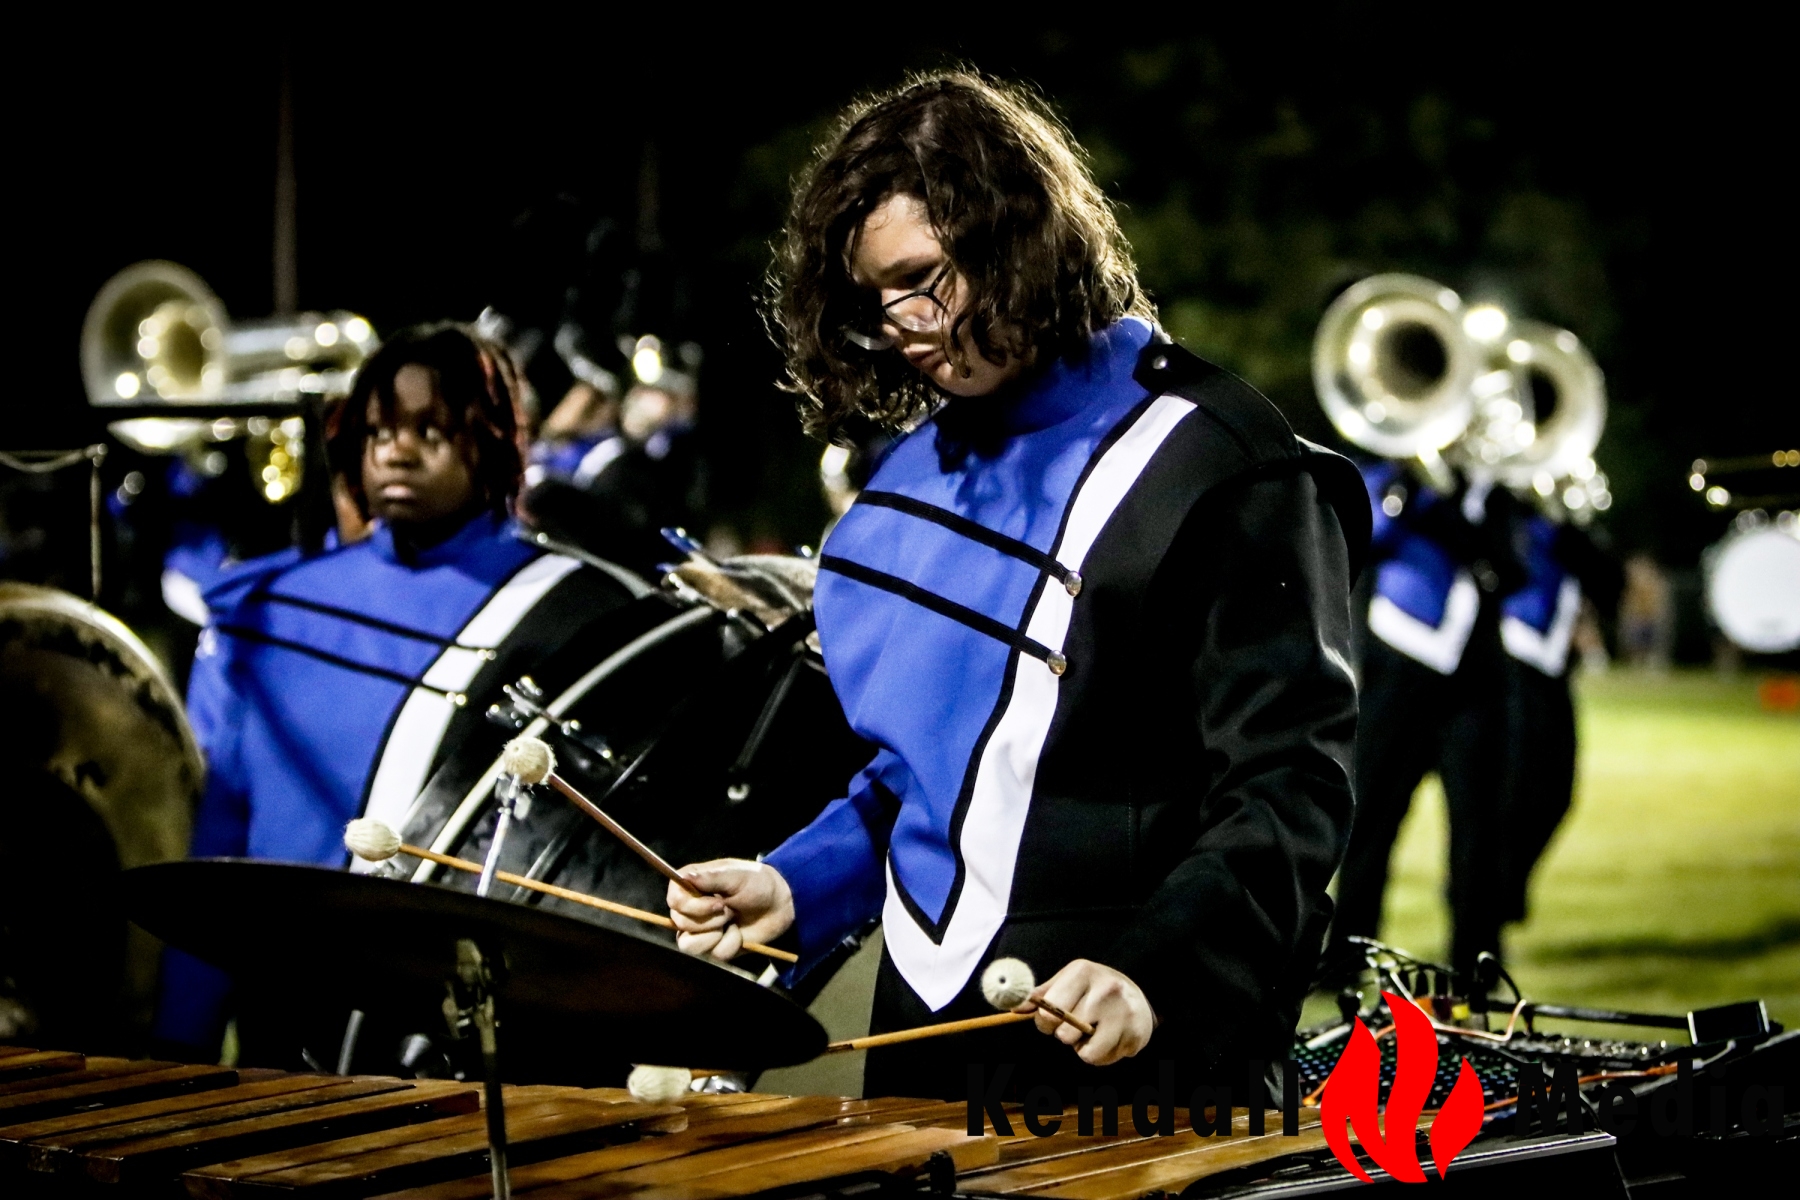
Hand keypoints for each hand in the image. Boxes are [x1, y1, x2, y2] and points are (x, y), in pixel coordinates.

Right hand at [666, 859, 794, 962]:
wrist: (779, 906)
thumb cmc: (757, 884)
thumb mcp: (736, 876)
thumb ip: (711, 877)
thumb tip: (685, 876)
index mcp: (691, 884)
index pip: (674, 900)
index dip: (693, 906)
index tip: (719, 903)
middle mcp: (690, 907)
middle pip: (680, 923)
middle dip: (711, 920)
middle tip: (730, 909)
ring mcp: (700, 929)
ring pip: (688, 944)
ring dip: (716, 935)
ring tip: (732, 923)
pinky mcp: (711, 946)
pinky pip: (710, 954)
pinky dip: (729, 945)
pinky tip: (738, 934)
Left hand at [1024, 959, 1157, 1066]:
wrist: (1139, 996)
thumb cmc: (1094, 990)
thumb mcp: (1068, 982)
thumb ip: (1041, 995)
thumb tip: (1014, 1007)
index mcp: (1083, 972)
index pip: (1049, 1009)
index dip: (1043, 1021)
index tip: (1050, 1020)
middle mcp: (1106, 989)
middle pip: (1065, 1035)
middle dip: (1064, 1035)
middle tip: (1076, 1026)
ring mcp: (1123, 1012)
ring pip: (1085, 1054)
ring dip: (1084, 1049)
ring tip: (1094, 1032)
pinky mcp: (1136, 1035)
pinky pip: (1104, 1060)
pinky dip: (1102, 1055)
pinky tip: (1109, 1038)